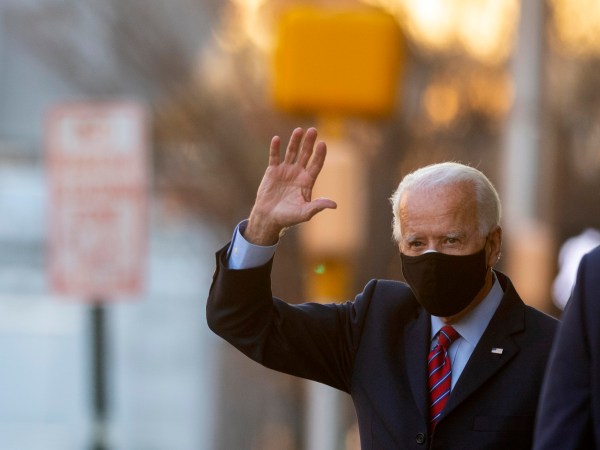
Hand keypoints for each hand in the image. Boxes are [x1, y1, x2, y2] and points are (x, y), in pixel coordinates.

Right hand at [245, 127, 336, 244]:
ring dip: (295, 141)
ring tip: (299, 130)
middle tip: (313, 130)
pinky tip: (277, 139)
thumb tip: (334, 205)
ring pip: (291, 152)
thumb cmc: (288, 217)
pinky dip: (275, 148)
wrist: (268, 218)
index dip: (320, 154)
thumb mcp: (305, 213)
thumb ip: (318, 206)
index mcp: (307, 181)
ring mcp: (285, 170)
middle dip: (309, 143)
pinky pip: (274, 157)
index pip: (316, 164)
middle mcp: (298, 173)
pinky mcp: (272, 171)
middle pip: (306, 154)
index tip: (323, 144)